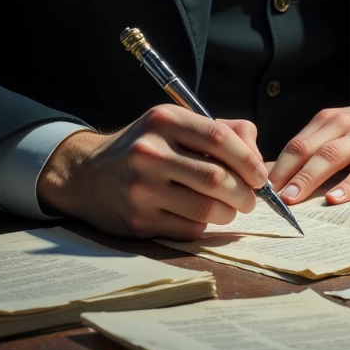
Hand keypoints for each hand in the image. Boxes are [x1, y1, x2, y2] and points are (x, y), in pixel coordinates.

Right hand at [36, 106, 267, 239]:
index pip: (219, 138)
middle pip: (216, 178)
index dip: (249, 160)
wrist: (88, 175)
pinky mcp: (138, 220)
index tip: (260, 175)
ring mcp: (141, 188)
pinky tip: (202, 217)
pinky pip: (188, 229)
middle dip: (244, 193)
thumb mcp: (175, 125)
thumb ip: (222, 130)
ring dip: (228, 213)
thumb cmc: (146, 147)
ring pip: (206, 209)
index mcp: (163, 121)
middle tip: (250, 199)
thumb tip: (258, 156)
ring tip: (230, 209)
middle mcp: (150, 152)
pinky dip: (205, 226)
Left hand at [267, 93, 349, 206]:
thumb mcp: (344, 130)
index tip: (258, 190)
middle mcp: (344, 125)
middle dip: (285, 175)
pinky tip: (336, 199)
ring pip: (331, 157)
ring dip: (308, 179)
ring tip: (292, 200)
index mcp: (328, 120)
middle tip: (268, 199)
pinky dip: (349, 185)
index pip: (295, 145)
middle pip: (307, 150)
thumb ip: (316, 148)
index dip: (275, 168)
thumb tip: (277, 176)